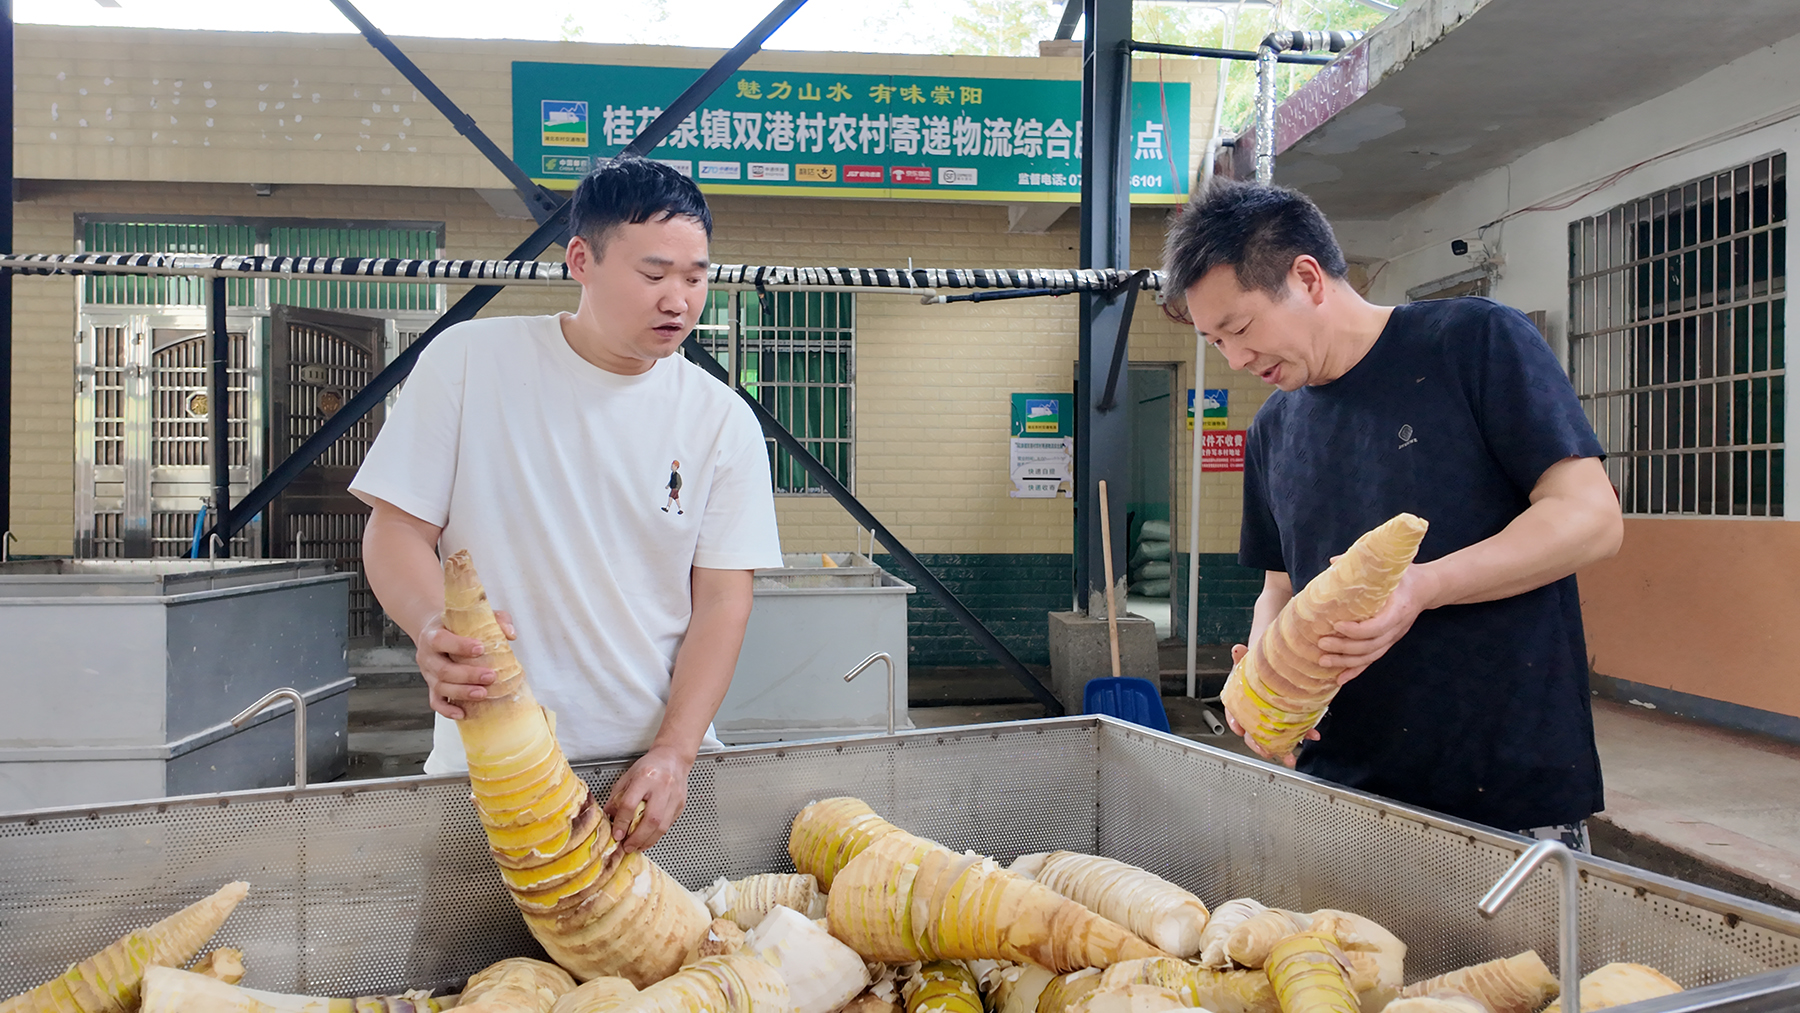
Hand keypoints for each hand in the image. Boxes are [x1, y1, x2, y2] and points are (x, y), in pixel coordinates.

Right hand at [415, 610, 515, 719]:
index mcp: (433, 634)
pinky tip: (462, 713)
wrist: (433, 630)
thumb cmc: (456, 624)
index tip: (480, 649)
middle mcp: (428, 655)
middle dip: (468, 675)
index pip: (441, 640)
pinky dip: (447, 710)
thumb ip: (495, 619)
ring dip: (462, 692)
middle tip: (490, 677)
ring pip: (440, 687)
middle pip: (443, 669)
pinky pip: (435, 701)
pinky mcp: (431, 686)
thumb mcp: (473, 616)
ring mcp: (428, 673)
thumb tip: (511, 634)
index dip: (460, 646)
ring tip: (483, 694)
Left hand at [605, 745, 693, 852]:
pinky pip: (668, 825)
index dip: (622, 822)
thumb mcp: (627, 777)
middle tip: (627, 847)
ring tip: (637, 846)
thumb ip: (617, 798)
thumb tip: (609, 818)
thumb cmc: (649, 766)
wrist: (673, 758)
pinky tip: (648, 839)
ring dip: (648, 841)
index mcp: (645, 777)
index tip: (617, 834)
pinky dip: (657, 836)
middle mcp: (662, 786)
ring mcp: (674, 796)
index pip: (630, 804)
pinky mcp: (681, 805)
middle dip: (637, 838)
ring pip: (662, 826)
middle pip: (651, 819)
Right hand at [1223, 643, 1317, 768]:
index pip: (1234, 713)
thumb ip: (1244, 657)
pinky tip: (1312, 735)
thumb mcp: (1253, 661)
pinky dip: (1305, 733)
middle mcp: (1257, 711)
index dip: (1235, 722)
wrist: (1281, 664)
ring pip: (1275, 735)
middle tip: (1265, 750)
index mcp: (1243, 700)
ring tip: (1288, 756)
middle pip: (1253, 731)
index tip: (1239, 729)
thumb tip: (1237, 649)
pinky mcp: (1290, 717)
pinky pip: (1296, 728)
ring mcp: (1274, 717)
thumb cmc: (1263, 667)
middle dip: (1259, 744)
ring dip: (1283, 746)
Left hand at [1314, 563, 1438, 682]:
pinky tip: (1340, 679)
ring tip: (1323, 661)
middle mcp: (1397, 627)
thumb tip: (1334, 564)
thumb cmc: (1404, 575)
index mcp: (1398, 608)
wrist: (1426, 588)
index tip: (1337, 625)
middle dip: (1344, 648)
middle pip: (1370, 645)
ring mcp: (1393, 638)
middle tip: (1322, 643)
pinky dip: (1355, 671)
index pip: (1378, 626)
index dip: (1357, 630)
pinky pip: (1371, 660)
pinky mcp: (1388, 643)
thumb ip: (1362, 564)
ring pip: (1369, 656)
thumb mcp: (1389, 566)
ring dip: (1346, 662)